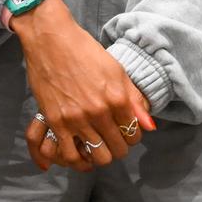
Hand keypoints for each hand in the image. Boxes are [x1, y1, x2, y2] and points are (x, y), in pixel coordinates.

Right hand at [12, 0, 153, 173]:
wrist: (51, 39)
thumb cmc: (85, 51)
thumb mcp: (117, 70)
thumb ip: (135, 100)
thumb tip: (150, 126)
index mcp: (117, 97)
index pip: (135, 134)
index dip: (133, 135)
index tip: (126, 131)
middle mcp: (99, 111)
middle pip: (119, 149)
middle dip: (119, 148)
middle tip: (113, 139)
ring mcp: (76, 118)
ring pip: (98, 157)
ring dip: (102, 155)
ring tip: (98, 146)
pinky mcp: (56, 122)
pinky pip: (71, 156)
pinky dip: (80, 161)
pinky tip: (82, 152)